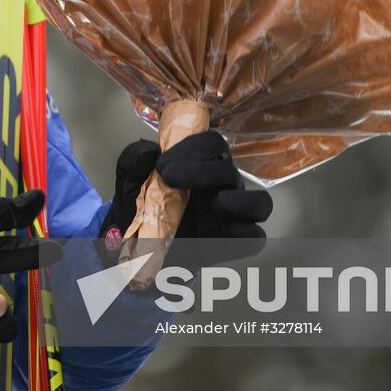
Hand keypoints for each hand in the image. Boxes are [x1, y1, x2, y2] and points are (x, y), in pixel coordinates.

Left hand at [101, 131, 271, 257]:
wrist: (136, 246)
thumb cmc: (140, 206)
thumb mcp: (129, 180)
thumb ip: (133, 159)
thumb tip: (148, 151)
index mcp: (201, 164)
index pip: (213, 143)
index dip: (193, 147)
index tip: (162, 163)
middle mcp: (222, 185)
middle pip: (230, 170)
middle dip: (202, 171)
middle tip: (169, 178)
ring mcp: (231, 215)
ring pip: (260, 203)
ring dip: (241, 202)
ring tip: (216, 203)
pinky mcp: (232, 243)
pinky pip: (255, 238)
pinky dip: (243, 235)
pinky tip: (217, 235)